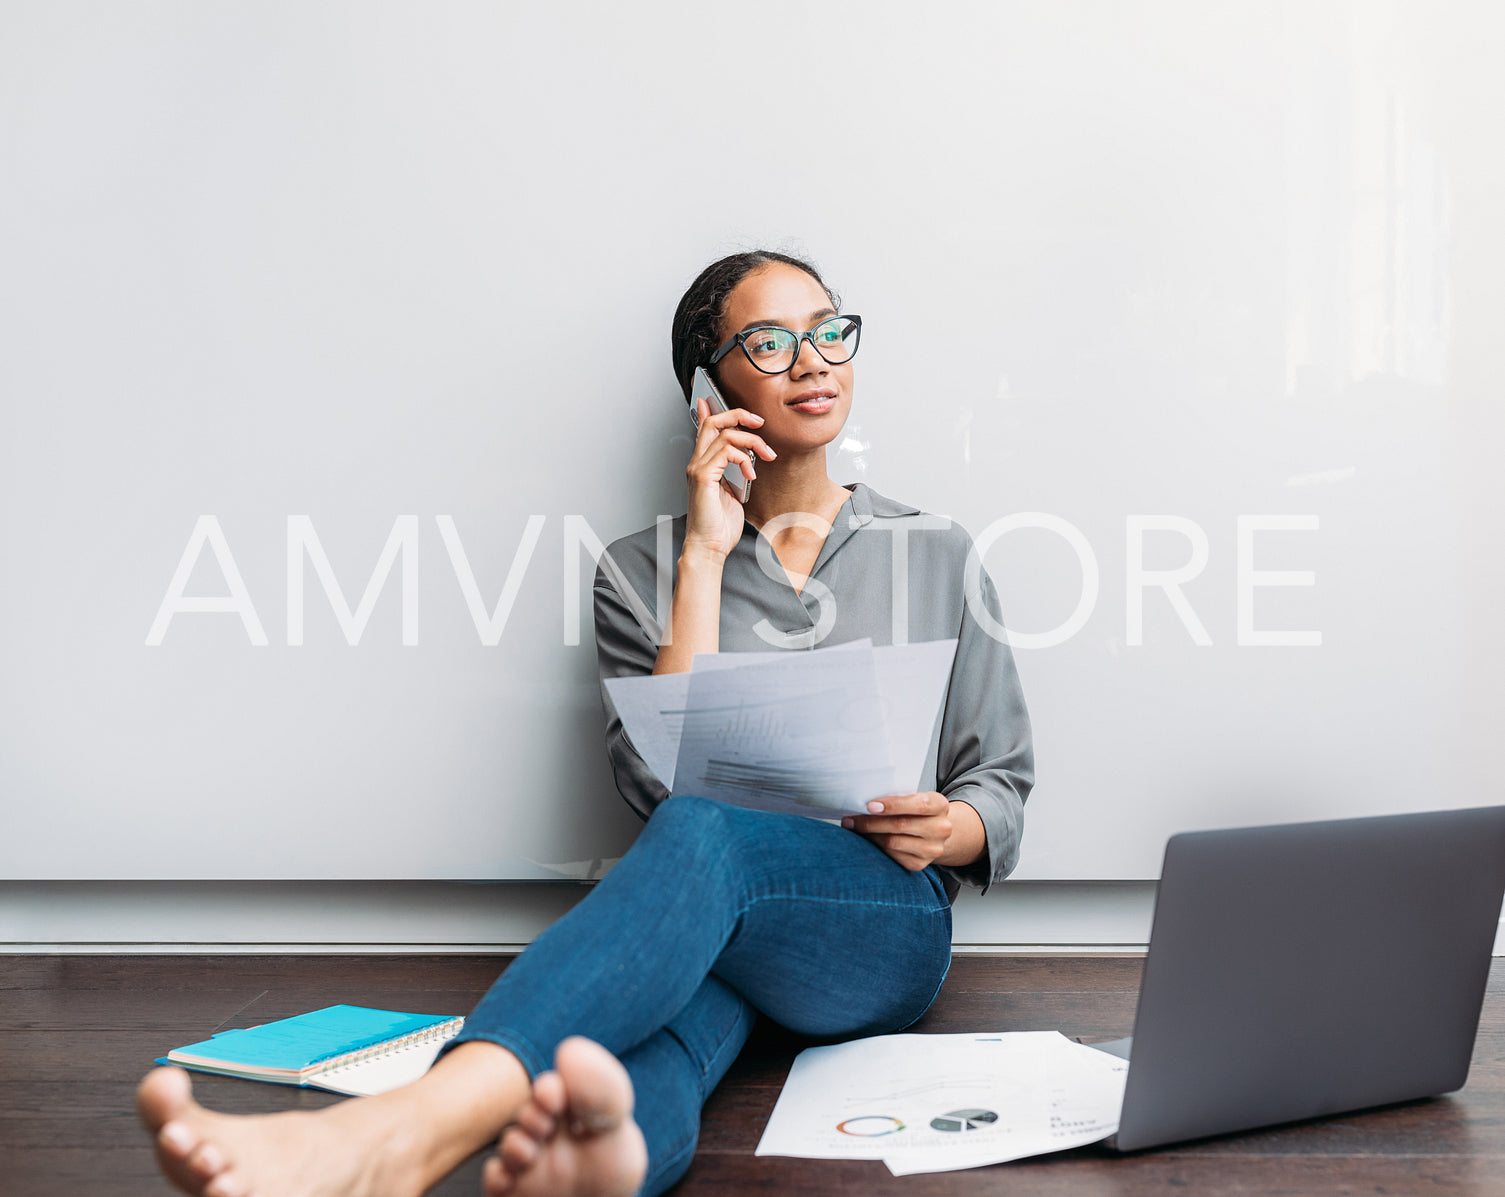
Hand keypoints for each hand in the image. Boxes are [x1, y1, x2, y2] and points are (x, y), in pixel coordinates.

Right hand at [683, 397, 776, 559]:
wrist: (709, 547)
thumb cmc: (719, 526)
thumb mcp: (732, 493)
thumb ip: (735, 473)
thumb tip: (746, 462)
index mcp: (703, 466)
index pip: (704, 430)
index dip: (711, 411)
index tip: (719, 400)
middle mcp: (697, 463)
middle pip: (713, 422)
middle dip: (738, 415)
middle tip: (759, 422)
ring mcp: (698, 469)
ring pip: (725, 434)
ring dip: (752, 441)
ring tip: (765, 455)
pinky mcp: (703, 477)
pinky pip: (726, 452)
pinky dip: (744, 458)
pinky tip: (751, 473)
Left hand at [842, 791, 953, 871]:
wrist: (934, 832)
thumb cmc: (917, 810)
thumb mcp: (915, 797)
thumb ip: (897, 797)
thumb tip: (864, 800)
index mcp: (940, 805)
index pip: (918, 804)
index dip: (893, 805)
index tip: (869, 806)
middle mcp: (941, 829)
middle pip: (900, 825)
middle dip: (871, 822)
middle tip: (849, 819)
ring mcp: (932, 849)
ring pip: (893, 842)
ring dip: (869, 835)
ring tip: (854, 828)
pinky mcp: (920, 864)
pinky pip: (892, 855)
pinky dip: (876, 847)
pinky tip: (866, 839)